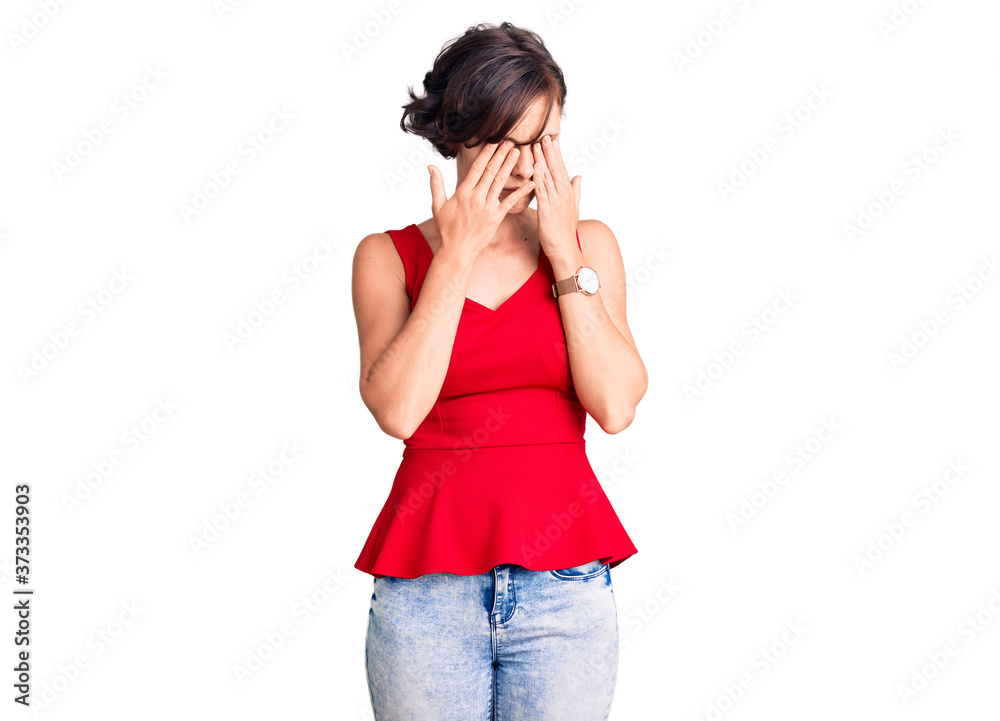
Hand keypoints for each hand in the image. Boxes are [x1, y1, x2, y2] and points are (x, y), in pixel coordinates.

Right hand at [427, 141, 534, 260]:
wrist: (457, 251)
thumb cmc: (446, 229)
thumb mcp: (438, 206)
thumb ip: (436, 185)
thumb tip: (430, 166)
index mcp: (463, 193)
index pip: (476, 168)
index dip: (486, 154)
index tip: (494, 142)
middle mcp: (476, 198)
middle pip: (490, 171)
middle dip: (501, 155)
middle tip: (510, 141)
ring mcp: (487, 207)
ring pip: (500, 182)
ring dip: (510, 166)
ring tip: (518, 153)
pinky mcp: (496, 218)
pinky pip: (510, 202)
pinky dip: (521, 192)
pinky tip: (531, 183)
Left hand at [532, 135, 581, 261]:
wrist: (565, 249)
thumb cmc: (566, 231)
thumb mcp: (574, 208)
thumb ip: (576, 191)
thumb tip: (579, 176)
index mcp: (568, 192)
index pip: (561, 169)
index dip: (556, 154)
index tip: (553, 140)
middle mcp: (563, 194)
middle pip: (556, 169)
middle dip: (550, 152)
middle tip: (545, 136)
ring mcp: (556, 201)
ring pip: (548, 177)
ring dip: (542, 160)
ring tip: (537, 145)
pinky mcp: (547, 209)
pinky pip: (542, 191)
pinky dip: (539, 178)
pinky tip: (535, 167)